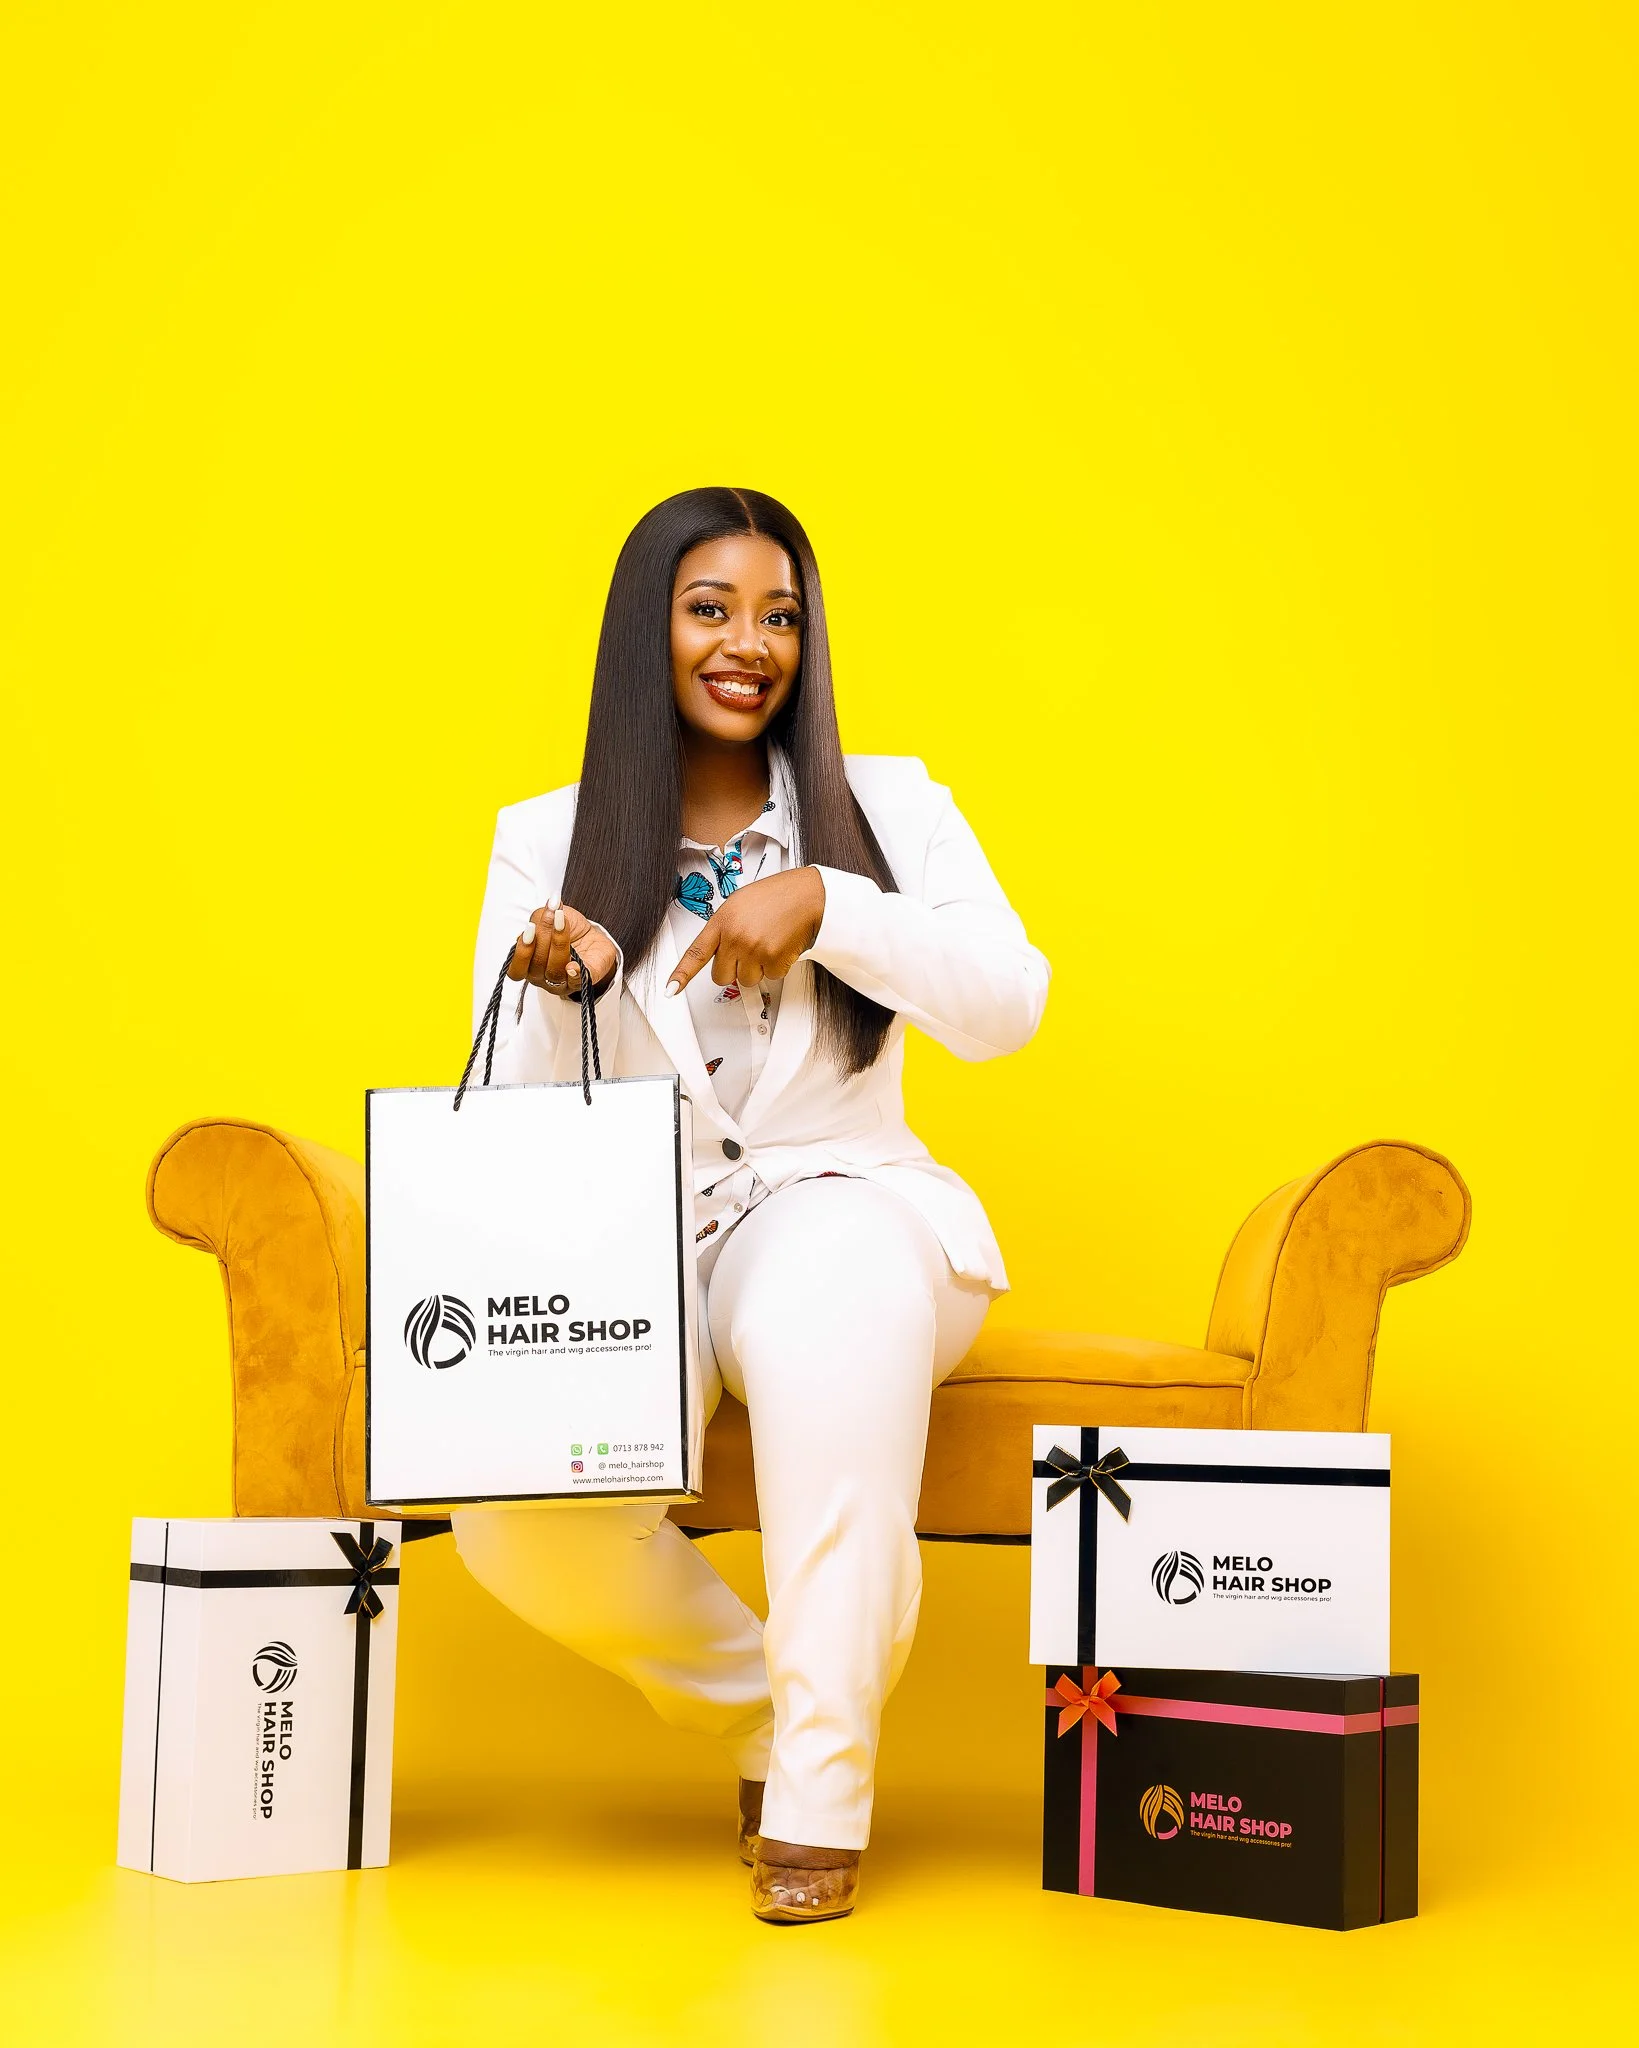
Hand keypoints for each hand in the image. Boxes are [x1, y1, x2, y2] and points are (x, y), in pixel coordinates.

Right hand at [508, 898, 618, 1000]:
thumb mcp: (549, 918)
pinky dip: (575, 973)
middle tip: (552, 915)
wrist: (591, 936)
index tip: (530, 927)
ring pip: (555, 972)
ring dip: (558, 944)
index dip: (522, 950)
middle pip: (536, 966)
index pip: (516, 969)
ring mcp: (563, 981)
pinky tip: (574, 966)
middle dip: (544, 937)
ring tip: (562, 922)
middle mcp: (543, 977)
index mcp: (529, 965)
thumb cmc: (567, 929)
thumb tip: (544, 910)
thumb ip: (538, 918)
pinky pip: (578, 982)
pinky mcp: (584, 980)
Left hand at [666, 867, 824, 994]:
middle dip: (733, 969)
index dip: (682, 974)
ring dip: (756, 969)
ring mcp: (753, 949)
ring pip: (745, 981)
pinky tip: (780, 946)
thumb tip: (720, 954)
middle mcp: (734, 937)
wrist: (807, 896)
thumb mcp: (739, 905)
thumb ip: (725, 929)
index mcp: (722, 921)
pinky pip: (769, 978)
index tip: (671, 989)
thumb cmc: (776, 897)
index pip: (696, 953)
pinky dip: (776, 967)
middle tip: (748, 950)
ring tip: (767, 944)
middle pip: (721, 976)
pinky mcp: (772, 960)